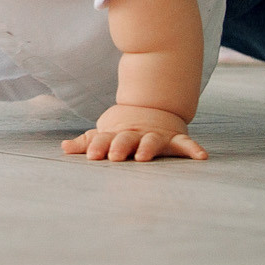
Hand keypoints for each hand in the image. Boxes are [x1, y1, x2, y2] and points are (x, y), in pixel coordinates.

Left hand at [64, 104, 206, 162]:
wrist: (153, 106)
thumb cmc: (124, 128)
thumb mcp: (104, 133)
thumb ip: (86, 142)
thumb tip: (63, 148)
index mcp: (117, 134)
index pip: (104, 139)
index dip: (98, 147)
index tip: (92, 157)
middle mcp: (136, 134)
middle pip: (126, 139)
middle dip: (119, 147)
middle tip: (114, 157)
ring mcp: (155, 135)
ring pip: (152, 141)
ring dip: (148, 148)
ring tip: (144, 157)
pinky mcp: (174, 138)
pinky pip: (186, 144)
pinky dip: (194, 149)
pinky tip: (202, 157)